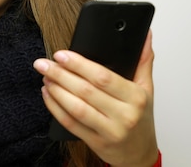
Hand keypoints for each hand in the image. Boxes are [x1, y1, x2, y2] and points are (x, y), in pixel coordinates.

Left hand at [33, 31, 158, 166]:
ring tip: (45, 77)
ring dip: (56, 90)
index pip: (103, 77)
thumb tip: (143, 34)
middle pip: (86, 91)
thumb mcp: (146, 89)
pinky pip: (71, 123)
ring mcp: (110, 131)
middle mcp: (124, 115)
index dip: (79, 64)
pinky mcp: (96, 142)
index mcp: (136, 97)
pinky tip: (47, 94)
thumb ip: (143, 60)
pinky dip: (55, 108)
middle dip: (61, 74)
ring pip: (77, 108)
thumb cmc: (140, 118)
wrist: (139, 155)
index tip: (61, 54)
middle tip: (43, 63)